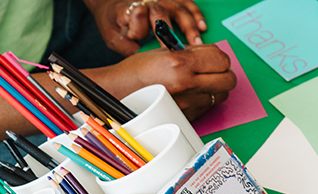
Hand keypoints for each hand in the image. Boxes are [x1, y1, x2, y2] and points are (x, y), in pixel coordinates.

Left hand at [86, 0, 207, 55]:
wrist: (114, 10)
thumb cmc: (117, 28)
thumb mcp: (116, 41)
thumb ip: (130, 49)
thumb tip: (151, 63)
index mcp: (128, 12)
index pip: (138, 14)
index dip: (144, 27)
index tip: (154, 45)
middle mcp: (146, 2)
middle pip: (162, 9)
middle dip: (175, 28)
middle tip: (185, 47)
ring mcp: (160, 0)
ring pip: (178, 7)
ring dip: (190, 25)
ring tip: (197, 41)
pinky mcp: (171, 0)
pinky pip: (187, 2)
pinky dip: (196, 14)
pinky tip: (203, 27)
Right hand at [87, 46, 235, 119]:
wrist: (120, 94)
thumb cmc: (138, 72)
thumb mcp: (163, 53)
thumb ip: (191, 53)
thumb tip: (213, 55)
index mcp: (180, 64)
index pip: (221, 59)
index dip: (220, 58)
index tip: (215, 59)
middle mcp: (188, 85)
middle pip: (229, 80)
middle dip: (224, 73)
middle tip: (213, 71)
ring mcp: (190, 104)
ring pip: (222, 95)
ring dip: (215, 88)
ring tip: (199, 82)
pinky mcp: (189, 117)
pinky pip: (209, 106)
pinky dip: (204, 99)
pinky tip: (190, 94)